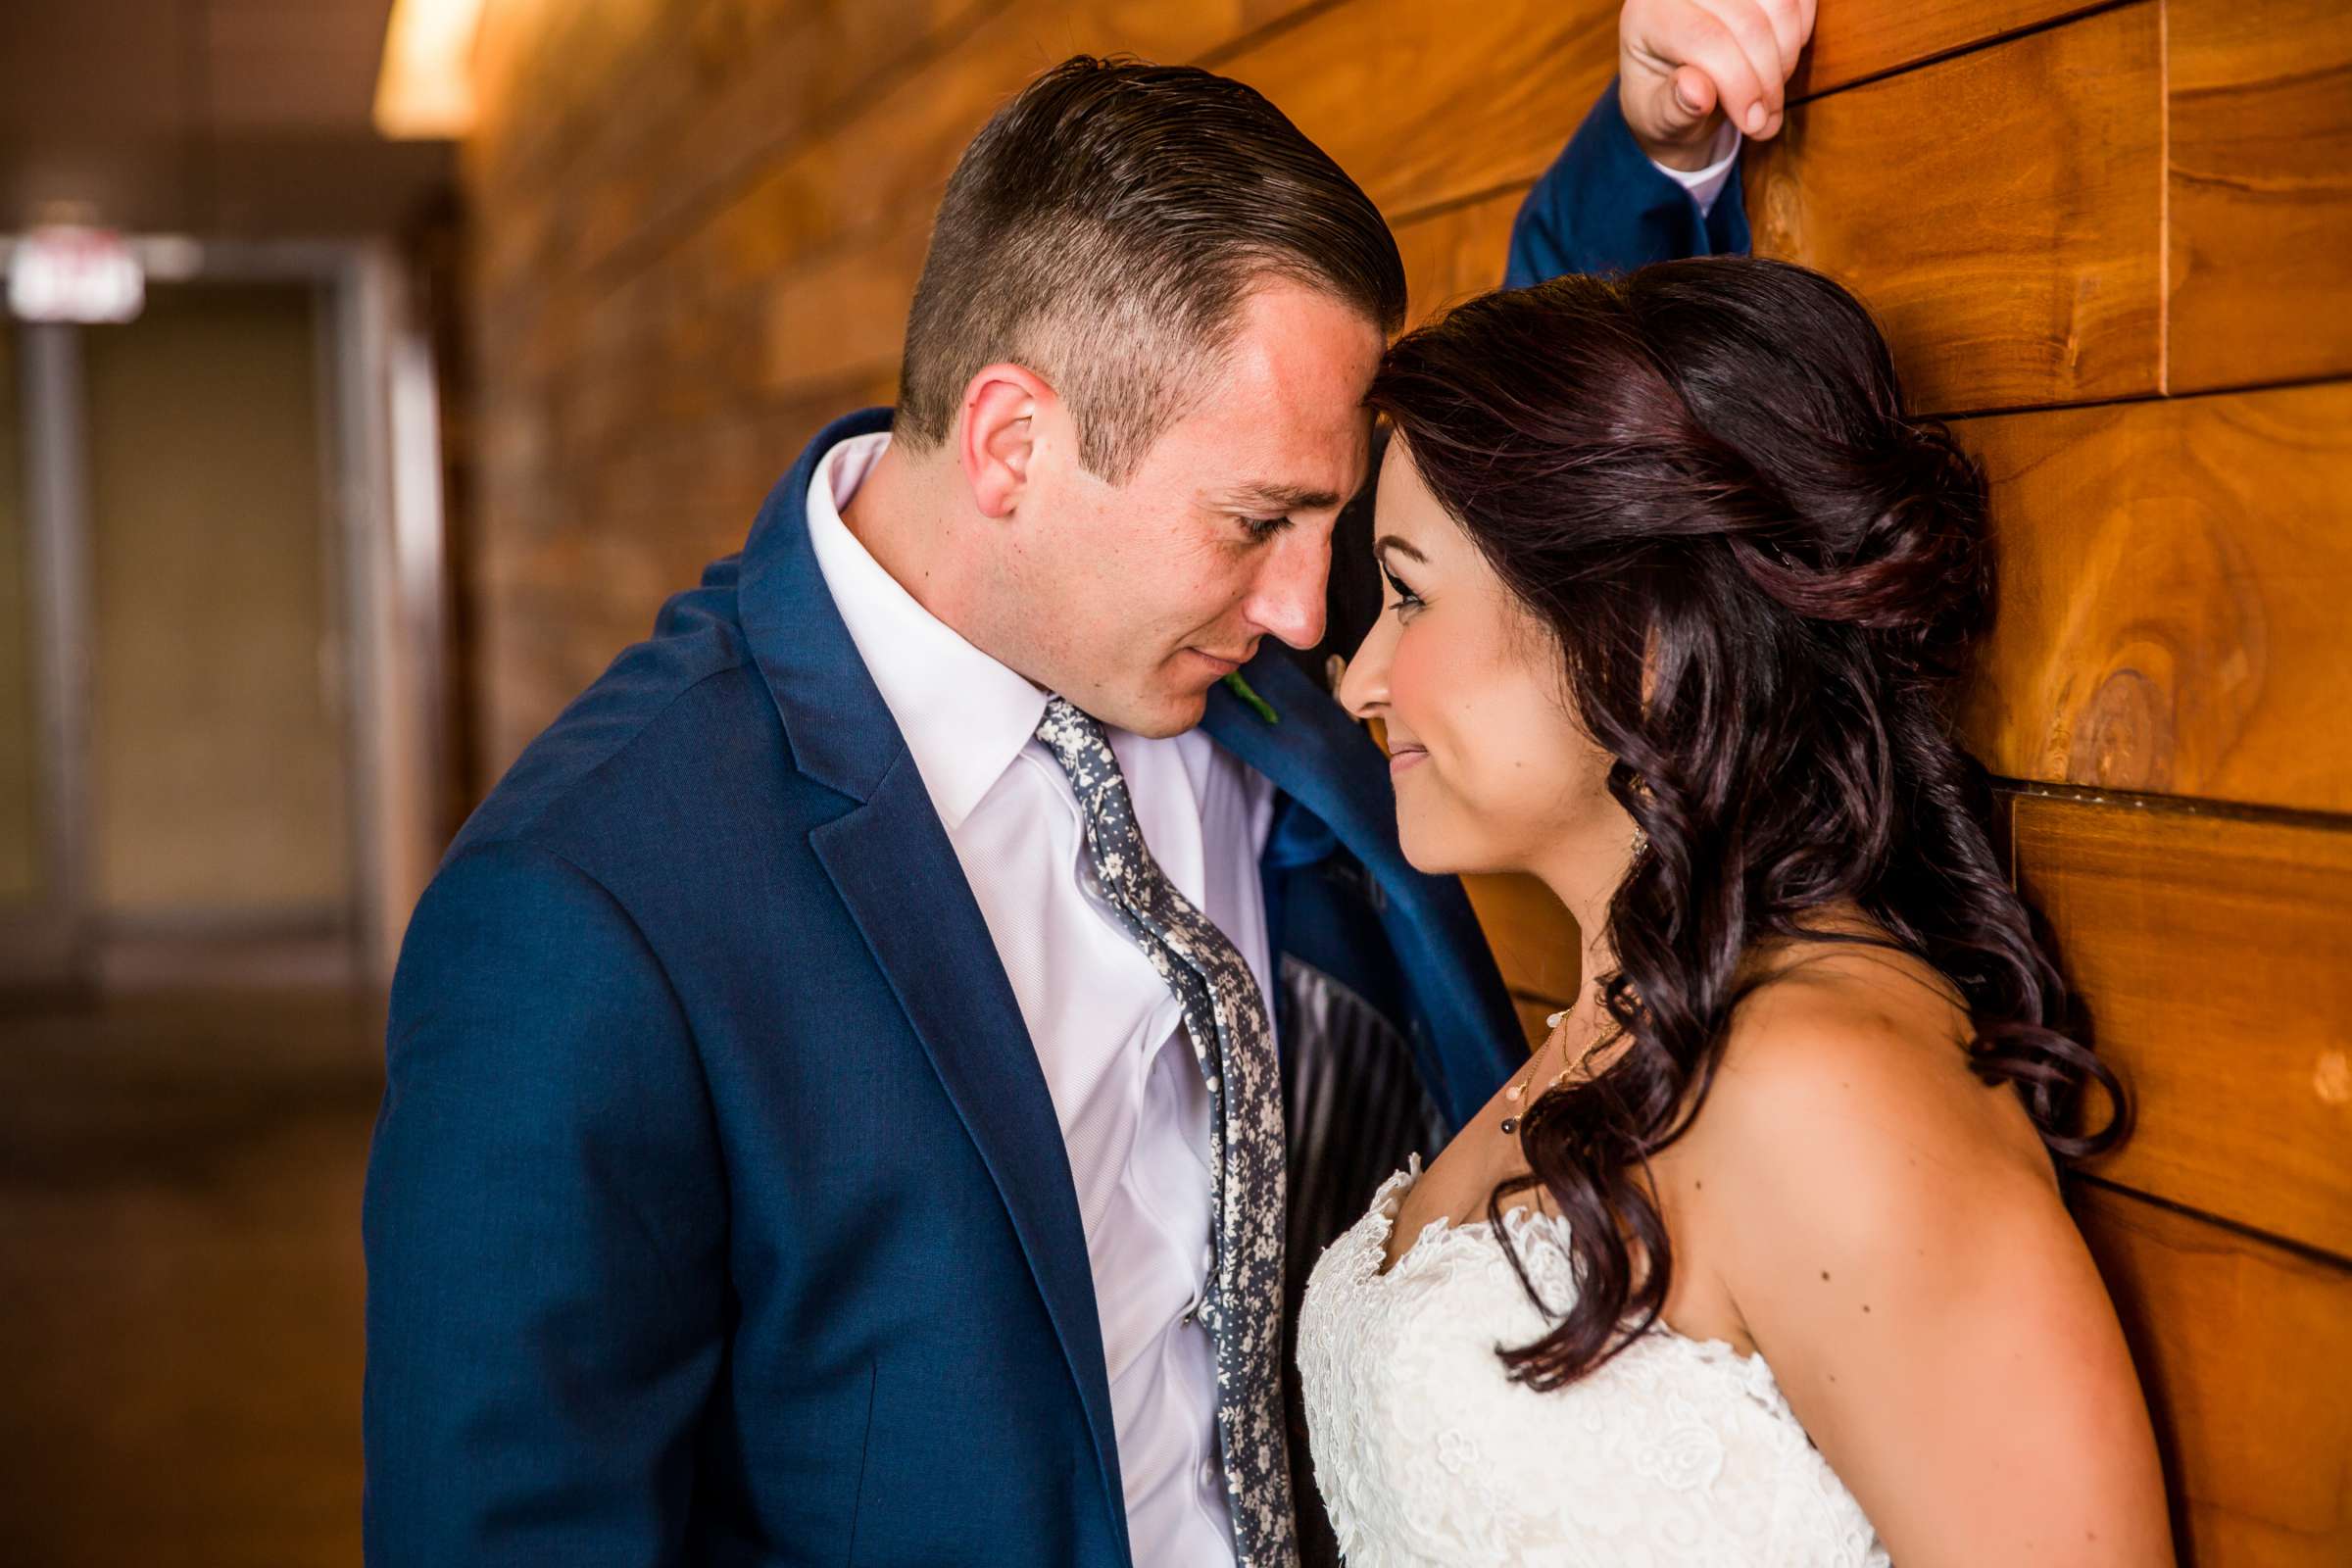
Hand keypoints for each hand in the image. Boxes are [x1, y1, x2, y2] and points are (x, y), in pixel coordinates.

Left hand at [1618, 0, 1817, 168]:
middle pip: (1748, 22)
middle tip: (1763, 121)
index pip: (1704, 37)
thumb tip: (1698, 91)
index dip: (1738, 83)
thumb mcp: (1659, 120)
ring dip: (1786, 58)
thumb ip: (1674, 108)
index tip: (1753, 124)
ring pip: (1781, 4)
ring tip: (1769, 96)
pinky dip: (1799, 33)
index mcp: (1647, 14)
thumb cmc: (1664, 104)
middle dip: (1766, 80)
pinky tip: (1779, 61)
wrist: (1681, 86)